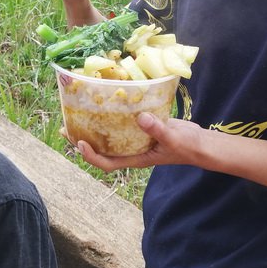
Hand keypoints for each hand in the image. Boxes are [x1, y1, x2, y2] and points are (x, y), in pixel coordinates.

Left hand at [75, 113, 205, 171]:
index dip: (92, 156)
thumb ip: (157, 129)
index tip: (80, 143)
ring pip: (110, 136)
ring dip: (94, 128)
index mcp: (137, 158)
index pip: (108, 163)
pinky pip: (122, 124)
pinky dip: (112, 117)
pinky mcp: (143, 128)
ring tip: (78, 115)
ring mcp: (137, 140)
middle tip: (66, 127)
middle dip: (83, 141)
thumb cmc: (188, 146)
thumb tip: (140, 117)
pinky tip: (107, 104)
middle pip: (102, 150)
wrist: (200, 142)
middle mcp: (132, 150)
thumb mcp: (173, 138)